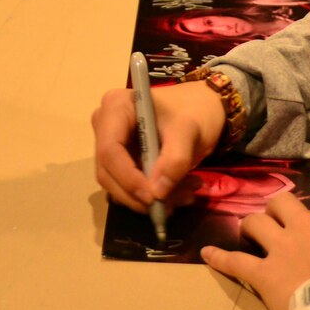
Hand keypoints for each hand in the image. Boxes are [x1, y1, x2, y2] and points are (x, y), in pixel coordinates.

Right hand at [92, 79, 225, 212]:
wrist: (204, 106)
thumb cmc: (194, 110)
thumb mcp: (189, 130)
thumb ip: (175, 160)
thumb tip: (157, 194)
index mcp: (116, 107)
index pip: (109, 151)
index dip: (128, 178)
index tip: (154, 198)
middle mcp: (105, 125)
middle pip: (108, 172)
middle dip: (139, 194)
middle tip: (174, 203)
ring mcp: (111, 144)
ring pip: (117, 185)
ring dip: (149, 198)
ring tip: (186, 194)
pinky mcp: (121, 160)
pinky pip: (128, 186)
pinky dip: (152, 195)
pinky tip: (178, 192)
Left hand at [202, 196, 309, 309]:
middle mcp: (304, 225)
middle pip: (282, 205)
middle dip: (277, 210)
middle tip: (276, 221)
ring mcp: (280, 248)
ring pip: (255, 224)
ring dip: (250, 225)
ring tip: (247, 230)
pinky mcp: (262, 272)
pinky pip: (235, 262)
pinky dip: (219, 258)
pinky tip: (205, 255)